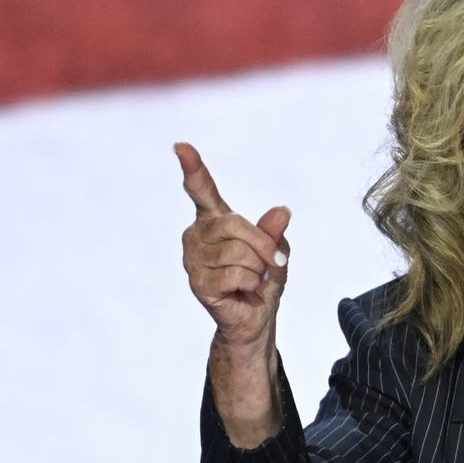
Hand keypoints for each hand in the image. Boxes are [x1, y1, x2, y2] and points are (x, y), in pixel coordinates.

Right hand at [175, 142, 290, 349]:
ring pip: (239, 252)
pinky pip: (237, 274)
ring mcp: (193, 260)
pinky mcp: (198, 283)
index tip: (181, 146)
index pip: (202, 190)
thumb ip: (274, 230)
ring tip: (253, 279)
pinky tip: (242, 291)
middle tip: (273, 261)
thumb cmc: (262, 278)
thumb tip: (282, 211)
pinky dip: (250, 284)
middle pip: (235, 225)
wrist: (255, 317)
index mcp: (214, 221)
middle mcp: (197, 235)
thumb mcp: (276, 250)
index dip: (193, 168)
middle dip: (263, 244)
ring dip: (258, 268)